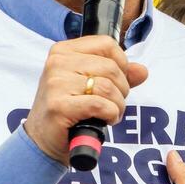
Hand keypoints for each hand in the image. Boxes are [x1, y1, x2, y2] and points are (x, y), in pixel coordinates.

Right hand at [22, 34, 149, 165]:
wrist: (42, 139)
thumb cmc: (68, 109)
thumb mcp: (91, 86)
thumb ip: (117, 75)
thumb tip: (142, 70)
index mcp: (63, 51)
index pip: (106, 44)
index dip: (121, 64)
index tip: (117, 81)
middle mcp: (57, 63)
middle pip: (110, 67)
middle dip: (122, 89)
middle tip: (114, 104)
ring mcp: (56, 84)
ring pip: (107, 87)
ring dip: (117, 105)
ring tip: (110, 113)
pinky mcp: (59, 106)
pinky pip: (99, 105)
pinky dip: (110, 114)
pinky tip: (105, 120)